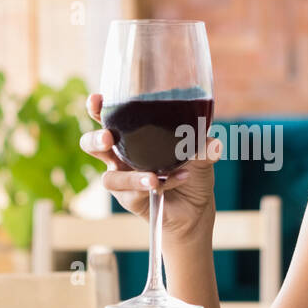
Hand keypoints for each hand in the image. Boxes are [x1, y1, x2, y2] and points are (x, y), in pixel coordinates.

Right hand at [79, 92, 220, 243]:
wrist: (196, 208)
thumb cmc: (193, 172)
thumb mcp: (202, 156)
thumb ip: (204, 147)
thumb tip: (215, 143)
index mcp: (132, 135)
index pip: (109, 118)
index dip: (98, 109)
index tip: (96, 99)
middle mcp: (121, 155)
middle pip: (92, 145)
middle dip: (96, 140)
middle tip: (107, 138)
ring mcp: (123, 179)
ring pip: (109, 178)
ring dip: (130, 177)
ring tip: (152, 177)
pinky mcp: (129, 199)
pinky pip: (133, 194)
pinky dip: (154, 187)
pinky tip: (174, 180)